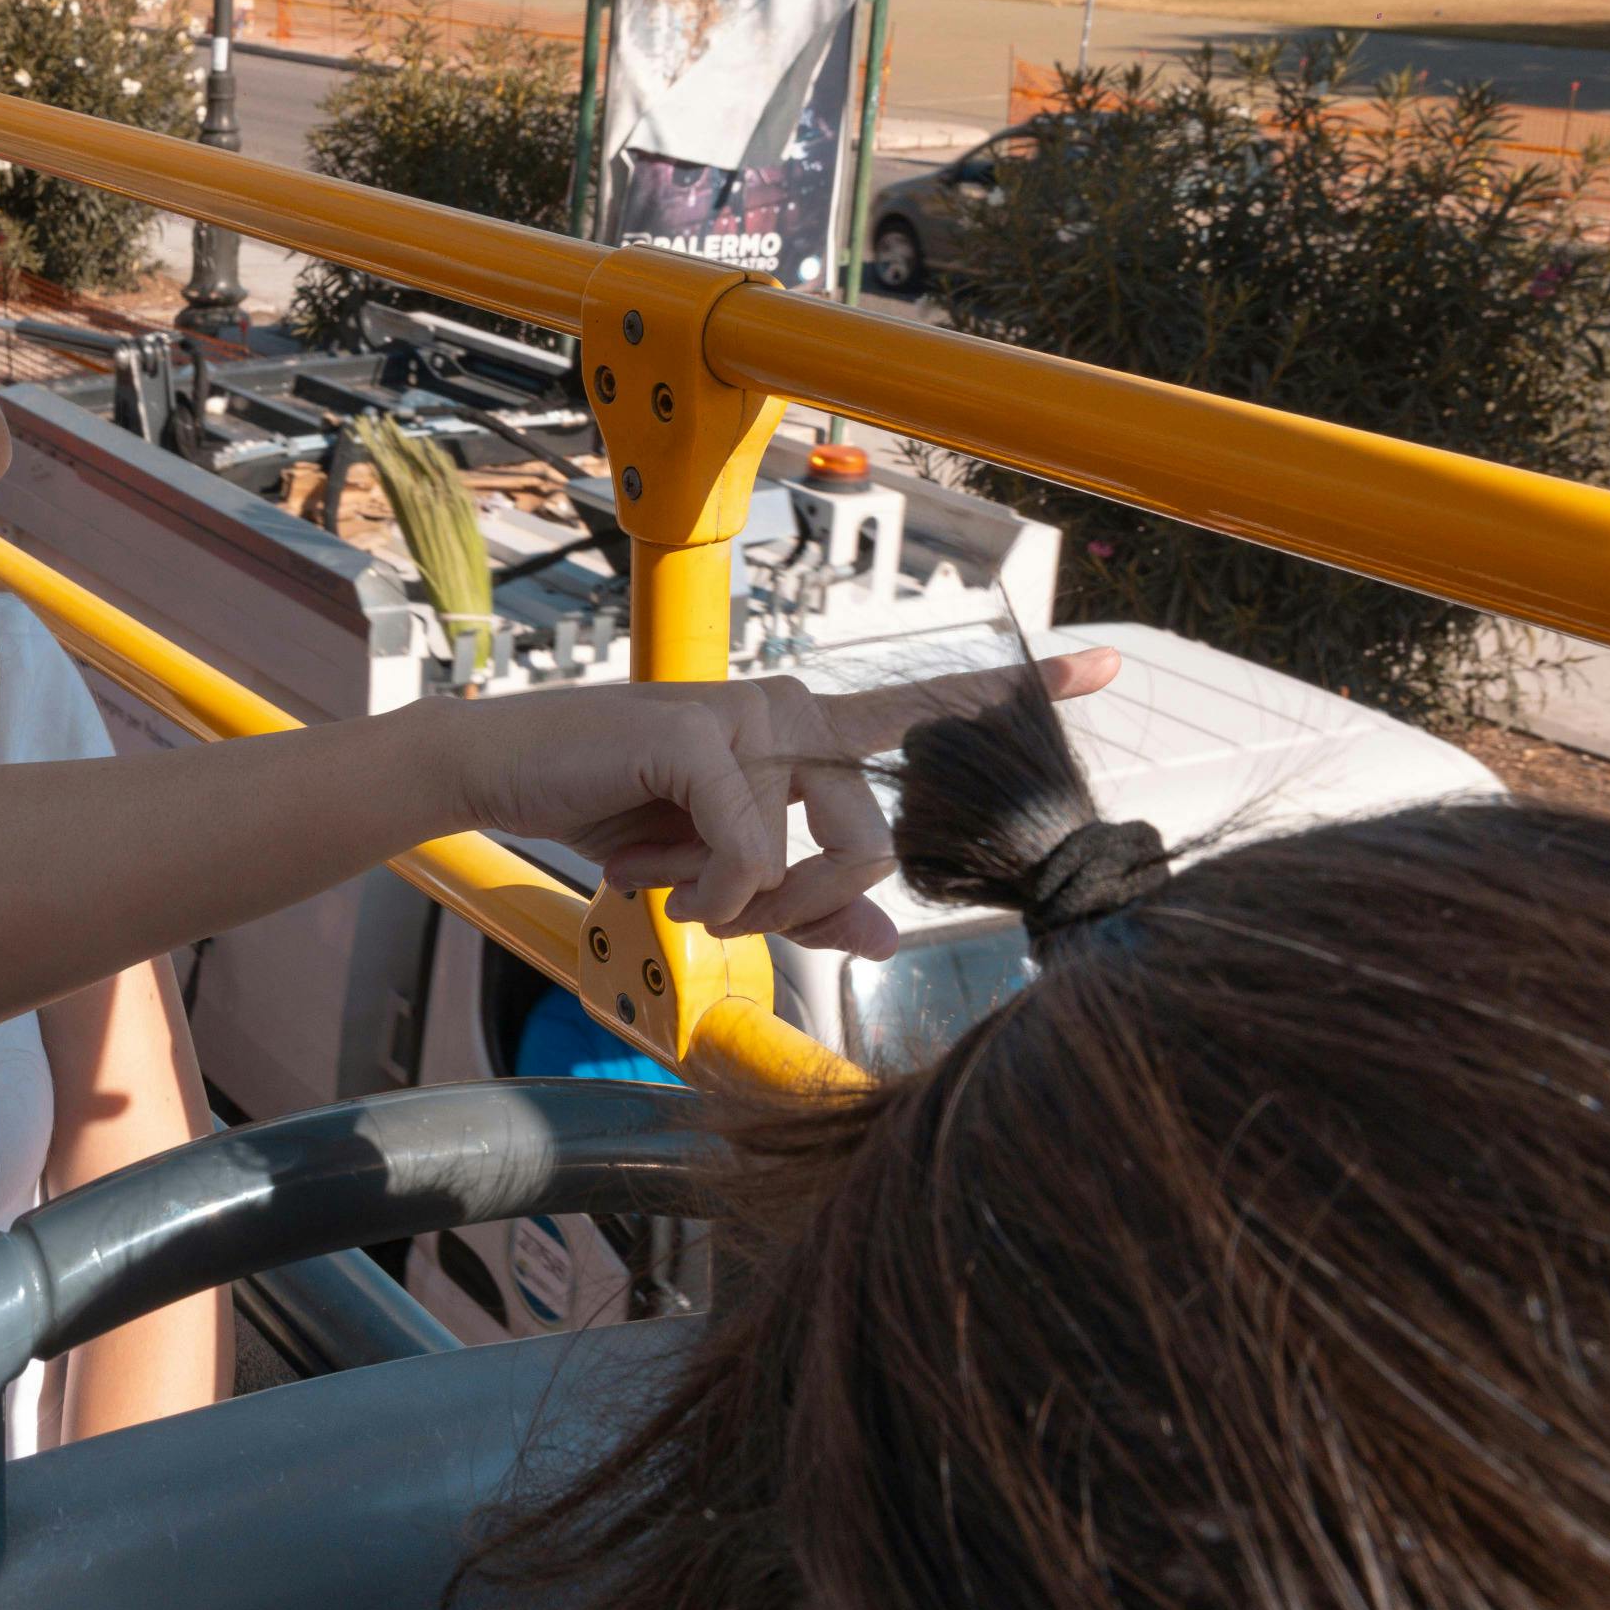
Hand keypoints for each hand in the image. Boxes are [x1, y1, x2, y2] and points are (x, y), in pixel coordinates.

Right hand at [446, 649, 1122, 958]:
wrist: (505, 773)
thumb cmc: (613, 812)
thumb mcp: (716, 870)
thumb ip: (804, 901)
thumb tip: (886, 942)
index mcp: (805, 729)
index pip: (925, 705)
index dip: (1018, 688)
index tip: (1104, 667)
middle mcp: (792, 709)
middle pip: (877, 845)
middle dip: (806, 909)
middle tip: (724, 910)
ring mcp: (752, 716)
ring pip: (827, 856)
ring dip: (754, 906)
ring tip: (682, 888)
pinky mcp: (705, 736)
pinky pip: (753, 855)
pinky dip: (710, 894)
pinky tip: (652, 879)